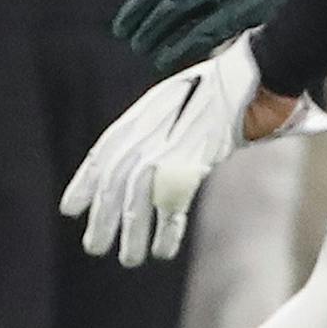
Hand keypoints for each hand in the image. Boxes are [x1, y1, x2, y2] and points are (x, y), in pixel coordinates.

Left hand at [61, 32, 326, 266]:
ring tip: (128, 259)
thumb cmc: (226, 85)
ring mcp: (170, 144)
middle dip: (103, 216)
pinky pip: (172, 203)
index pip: (103, 152)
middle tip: (93, 247)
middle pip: (114, 180)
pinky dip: (167, 230)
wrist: (257, 69)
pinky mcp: (195, 159)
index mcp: (142, 113)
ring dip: (132, 231)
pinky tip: (162, 252)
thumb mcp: (180, 98)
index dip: (84, 183)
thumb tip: (150, 160)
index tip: (69, 209)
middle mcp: (148, 129)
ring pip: (138, 196)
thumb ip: (162, 127)